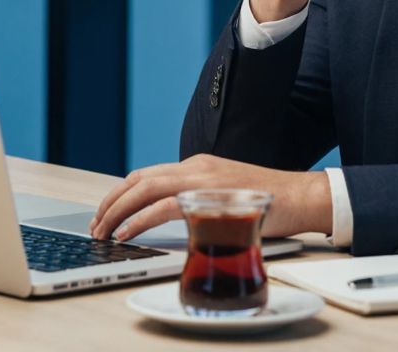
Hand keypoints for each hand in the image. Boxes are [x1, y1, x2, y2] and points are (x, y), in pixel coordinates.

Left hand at [87, 154, 331, 241]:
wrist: (301, 197)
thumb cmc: (270, 200)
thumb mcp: (227, 193)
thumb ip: (201, 199)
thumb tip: (178, 218)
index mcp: (198, 165)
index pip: (147, 175)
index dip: (121, 194)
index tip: (107, 213)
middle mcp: (196, 166)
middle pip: (138, 179)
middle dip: (111, 202)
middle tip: (96, 224)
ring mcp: (202, 179)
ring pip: (145, 189)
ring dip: (118, 211)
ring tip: (103, 231)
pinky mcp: (210, 197)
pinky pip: (164, 207)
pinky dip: (140, 220)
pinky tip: (127, 234)